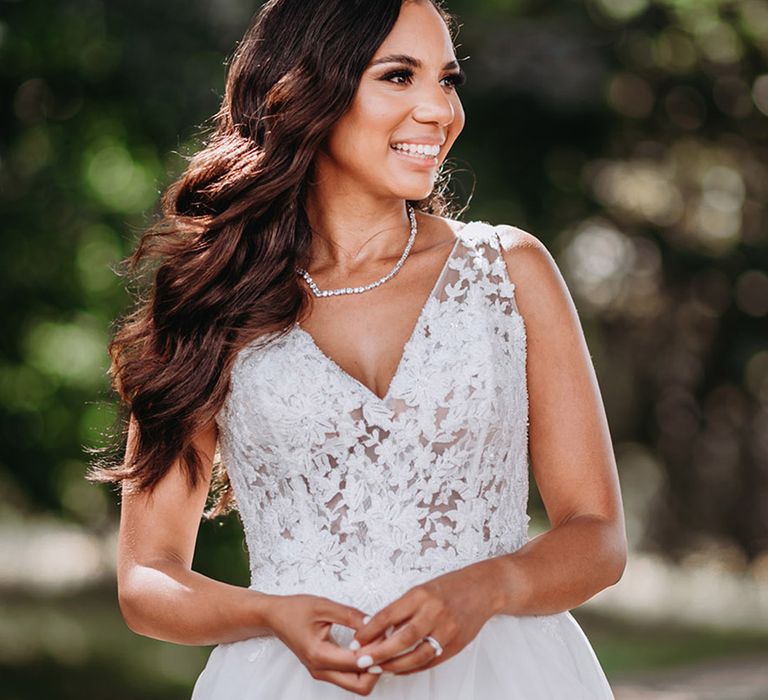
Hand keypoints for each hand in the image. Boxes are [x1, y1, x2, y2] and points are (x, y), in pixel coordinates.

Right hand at [266, 593, 385, 695]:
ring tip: (377, 642)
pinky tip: (368, 646)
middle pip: (361, 685)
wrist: (275, 617)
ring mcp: (322, 673)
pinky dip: (363, 666)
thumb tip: (374, 623)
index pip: (357, 662)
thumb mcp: (324, 606)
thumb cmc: (295, 610)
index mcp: (319, 655)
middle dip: (377, 667)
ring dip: (371, 668)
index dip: (376, 649)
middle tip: (384, 642)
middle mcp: (320, 670)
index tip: (385, 631)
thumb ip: (350, 615)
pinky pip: (350, 676)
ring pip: (357, 684)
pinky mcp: (325, 670)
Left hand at [349, 563, 499, 675]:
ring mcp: (447, 630)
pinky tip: (399, 669)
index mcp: (421, 595)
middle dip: (378, 653)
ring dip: (394, 666)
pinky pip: (430, 661)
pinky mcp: (456, 645)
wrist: (484, 589)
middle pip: (401, 639)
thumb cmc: (450, 587)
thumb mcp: (422, 589)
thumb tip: (377, 629)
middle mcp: (434, 612)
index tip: (356, 641)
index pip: (388, 615)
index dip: (369, 631)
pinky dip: (412, 668)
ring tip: (378, 669)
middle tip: (361, 661)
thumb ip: (402, 609)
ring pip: (416, 656)